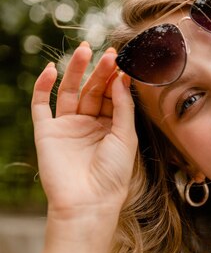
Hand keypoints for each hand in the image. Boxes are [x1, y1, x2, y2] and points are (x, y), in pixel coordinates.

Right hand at [31, 42, 136, 227]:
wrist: (88, 201)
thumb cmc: (113, 173)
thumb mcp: (126, 136)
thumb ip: (123, 106)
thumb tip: (121, 77)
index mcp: (111, 127)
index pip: (113, 96)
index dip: (116, 79)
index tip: (122, 60)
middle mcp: (89, 124)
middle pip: (94, 91)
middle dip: (100, 72)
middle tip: (108, 54)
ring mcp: (67, 127)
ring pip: (70, 92)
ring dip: (76, 72)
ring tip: (84, 51)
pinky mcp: (46, 132)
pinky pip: (42, 105)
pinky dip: (43, 87)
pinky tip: (51, 70)